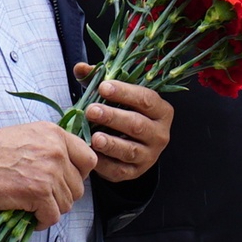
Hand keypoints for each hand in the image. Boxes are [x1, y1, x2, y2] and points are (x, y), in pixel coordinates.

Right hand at [0, 122, 95, 226]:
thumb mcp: (25, 136)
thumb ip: (49, 148)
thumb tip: (65, 170)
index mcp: (55, 134)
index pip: (88, 159)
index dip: (78, 175)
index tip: (63, 182)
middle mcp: (57, 151)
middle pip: (78, 186)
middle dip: (62, 196)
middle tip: (42, 199)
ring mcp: (50, 172)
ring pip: (67, 204)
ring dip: (50, 210)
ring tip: (31, 207)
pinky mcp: (39, 193)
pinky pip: (52, 217)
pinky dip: (41, 222)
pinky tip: (29, 217)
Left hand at [73, 67, 173, 182]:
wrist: (128, 144)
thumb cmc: (123, 114)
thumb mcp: (116, 96)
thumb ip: (99, 81)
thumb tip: (80, 68)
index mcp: (161, 111)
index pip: (146, 99)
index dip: (125, 93)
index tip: (103, 87)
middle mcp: (160, 134)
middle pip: (137, 125)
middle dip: (113, 117)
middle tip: (92, 110)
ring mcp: (149, 155)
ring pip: (130, 150)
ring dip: (111, 144)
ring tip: (94, 137)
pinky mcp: (135, 172)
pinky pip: (119, 170)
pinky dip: (104, 164)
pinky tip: (91, 155)